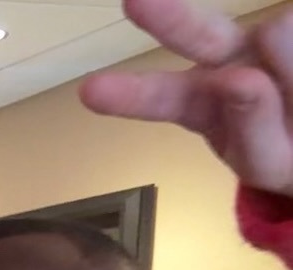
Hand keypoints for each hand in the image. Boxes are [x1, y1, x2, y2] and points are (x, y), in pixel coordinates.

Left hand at [79, 0, 292, 196]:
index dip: (130, 95)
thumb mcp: (271, 161)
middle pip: (199, 35)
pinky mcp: (292, 23)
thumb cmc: (290, 150)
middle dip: (170, 19)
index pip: (162, 99)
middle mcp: (227, 61)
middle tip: (134, 1)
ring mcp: (268, 37)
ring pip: (277, 35)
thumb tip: (241, 79)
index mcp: (200, 104)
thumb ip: (252, 131)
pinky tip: (288, 68)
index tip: (90, 91)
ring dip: (292, 65)